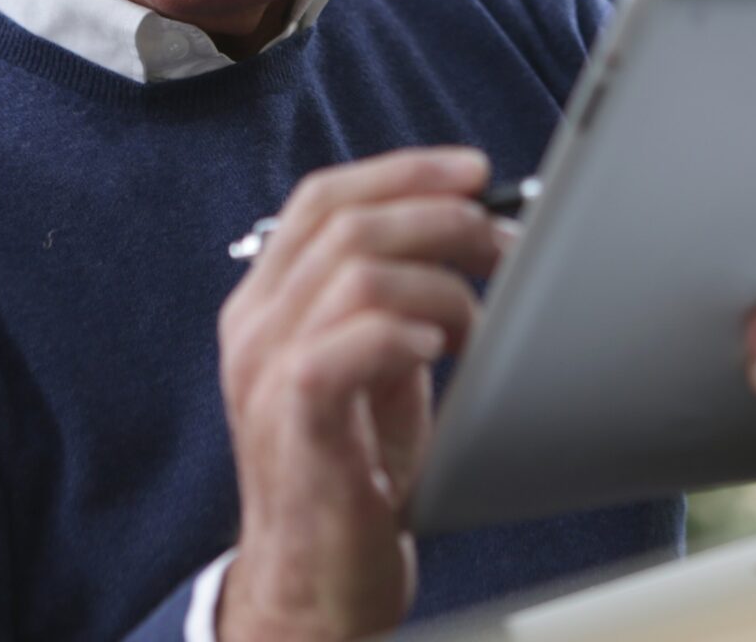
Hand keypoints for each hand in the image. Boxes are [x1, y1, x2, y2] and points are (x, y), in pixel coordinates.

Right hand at [216, 147, 508, 641]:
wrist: (314, 583)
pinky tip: (438, 351)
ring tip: (473, 324)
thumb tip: (467, 235)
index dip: (403, 171)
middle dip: (441, 219)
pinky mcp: (293, 421)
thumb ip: (394, 301)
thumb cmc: (352, 475)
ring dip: (439, 284)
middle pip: (347, 221)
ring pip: (355, 272)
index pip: (324, 198)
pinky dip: (404, 333)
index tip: (473, 172)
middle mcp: (255, 326)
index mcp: (268, 301)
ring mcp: (266, 371)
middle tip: (500, 246)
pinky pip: (344, 345)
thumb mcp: (375, 366)